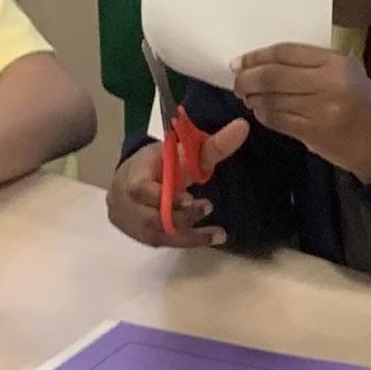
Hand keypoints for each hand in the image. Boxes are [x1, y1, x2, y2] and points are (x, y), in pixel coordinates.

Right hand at [108, 119, 247, 247]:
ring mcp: (133, 223)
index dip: (161, 197)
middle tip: (208, 207)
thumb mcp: (179, 151)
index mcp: (132, 176)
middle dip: (182, 217)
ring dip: (190, 235)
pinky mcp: (142, 236)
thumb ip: (211, 145)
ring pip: (160, 235)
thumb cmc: (155, 164)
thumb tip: (243, 126)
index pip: (139, 189)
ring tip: (218, 233)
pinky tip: (213, 237)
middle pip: (151, 218)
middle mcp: (127, 203)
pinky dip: (190, 241)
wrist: (130, 180)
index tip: (188, 198)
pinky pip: (165, 243)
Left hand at [230, 45, 370, 180]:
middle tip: (238, 82)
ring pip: (270, 99)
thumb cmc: (365, 104)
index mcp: (337, 63)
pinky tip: (261, 112)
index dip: (257, 56)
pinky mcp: (312, 133)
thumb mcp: (347, 73)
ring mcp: (319, 110)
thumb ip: (312, 64)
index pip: (286, 52)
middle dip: (247, 78)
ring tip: (248, 97)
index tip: (240, 62)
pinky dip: (263, 115)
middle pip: (272, 75)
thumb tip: (264, 62)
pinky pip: (276, 120)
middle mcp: (327, 83)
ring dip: (253, 98)